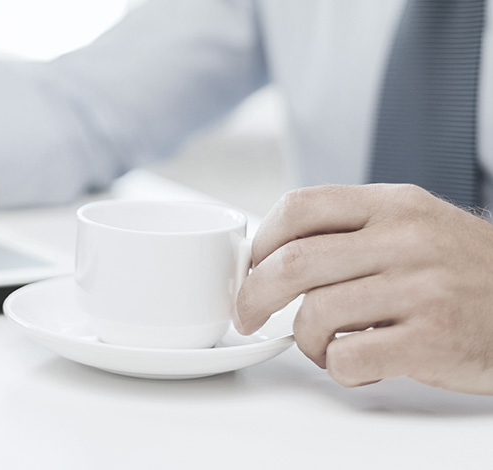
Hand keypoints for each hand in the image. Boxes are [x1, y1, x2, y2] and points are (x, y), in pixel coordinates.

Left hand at [234, 184, 492, 394]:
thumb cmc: (467, 274)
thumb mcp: (417, 226)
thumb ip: (354, 230)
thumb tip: (273, 254)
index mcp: (394, 205)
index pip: (300, 207)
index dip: (261, 241)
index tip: (250, 267)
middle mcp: (406, 240)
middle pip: (294, 263)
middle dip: (253, 295)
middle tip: (247, 315)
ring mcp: (421, 289)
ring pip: (315, 315)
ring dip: (305, 341)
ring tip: (326, 346)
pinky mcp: (433, 339)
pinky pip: (348, 357)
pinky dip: (338, 368)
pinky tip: (359, 364)